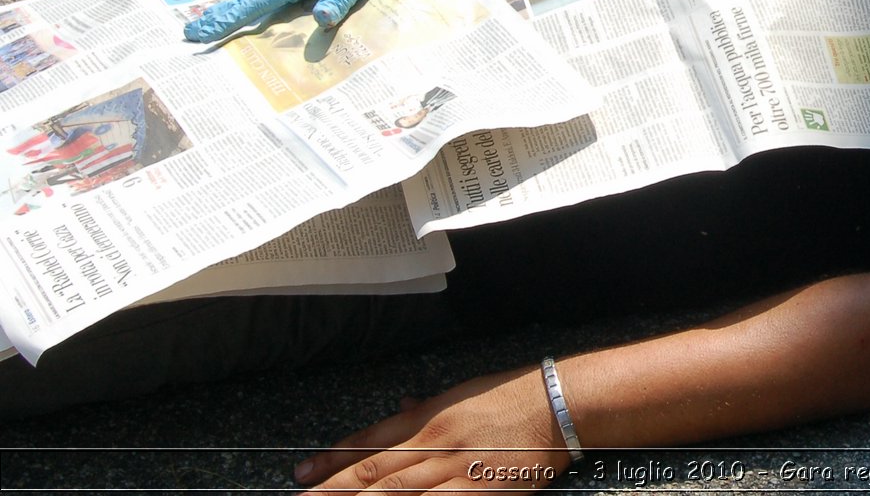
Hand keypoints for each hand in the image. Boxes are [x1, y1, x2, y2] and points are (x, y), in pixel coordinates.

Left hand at [296, 366, 566, 492]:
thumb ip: (429, 407)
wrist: (556, 403)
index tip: (303, 473)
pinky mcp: (476, 490)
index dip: (333, 459)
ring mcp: (452, 468)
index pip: (371, 440)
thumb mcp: (465, 393)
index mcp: (429, 416)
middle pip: (372, 472)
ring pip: (394, 492)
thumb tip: (402, 406)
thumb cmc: (513, 396)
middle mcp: (433, 442)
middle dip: (331, 490)